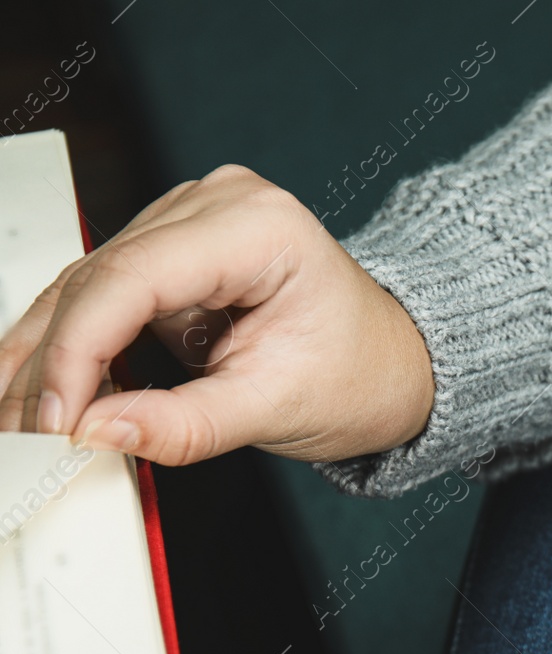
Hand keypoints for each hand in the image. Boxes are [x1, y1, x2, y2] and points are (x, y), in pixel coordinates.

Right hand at [0, 164, 433, 464]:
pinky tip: (44, 391)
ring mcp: (191, 220)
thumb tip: (96, 431)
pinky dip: (74, 345)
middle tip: (16, 431)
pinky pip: (103, 293)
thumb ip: (184, 425)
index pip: (133, 278)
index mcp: (259, 227)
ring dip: (45, 354)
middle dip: (49, 362)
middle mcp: (218, 206)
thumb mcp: (278, 408)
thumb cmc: (361, 372)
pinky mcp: (174, 249)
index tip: (52, 418)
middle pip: (98, 278)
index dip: (77, 352)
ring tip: (15, 419)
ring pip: (86, 284)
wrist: (396, 364)